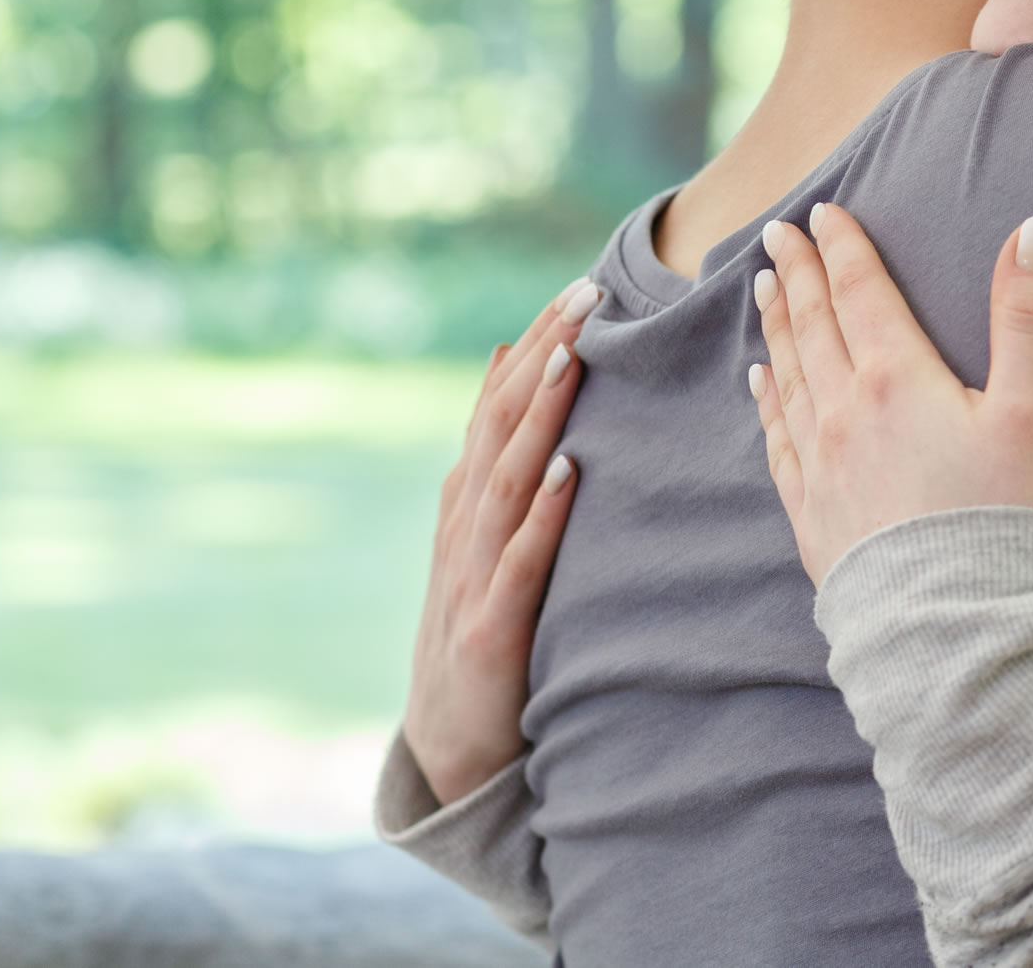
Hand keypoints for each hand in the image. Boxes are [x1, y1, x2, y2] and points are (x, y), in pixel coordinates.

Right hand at [401, 276, 600, 803]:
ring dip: (538, 417)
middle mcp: (462, 526)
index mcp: (464, 501)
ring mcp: (471, 577)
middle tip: (586, 295)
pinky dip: (542, 516)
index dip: (534, 345)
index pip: (497, 405)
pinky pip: (519, 564)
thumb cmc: (475, 631)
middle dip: (542, 356)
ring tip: (571, 359)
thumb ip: (492, 456)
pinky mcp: (491, 631)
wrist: (447, 744)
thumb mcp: (477, 535)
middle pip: (499, 425)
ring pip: (505, 479)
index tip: (580, 289)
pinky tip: (569, 474)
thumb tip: (507, 361)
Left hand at [751, 204, 1032, 584]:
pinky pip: (777, 440)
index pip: (859, 292)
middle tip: (777, 235)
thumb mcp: (1031, 412)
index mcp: (895, 378)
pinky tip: (759, 382)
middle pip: (813, 325)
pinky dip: (766, 400)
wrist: (949, 628)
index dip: (841, 247)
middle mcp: (843, 411)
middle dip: (796, 274)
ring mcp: (820, 464)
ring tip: (762, 288)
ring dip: (775, 326)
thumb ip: (1027, 318)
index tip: (821, 213)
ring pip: (787, 375)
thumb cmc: (1000, 519)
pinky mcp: (811, 513)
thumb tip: (1031, 230)